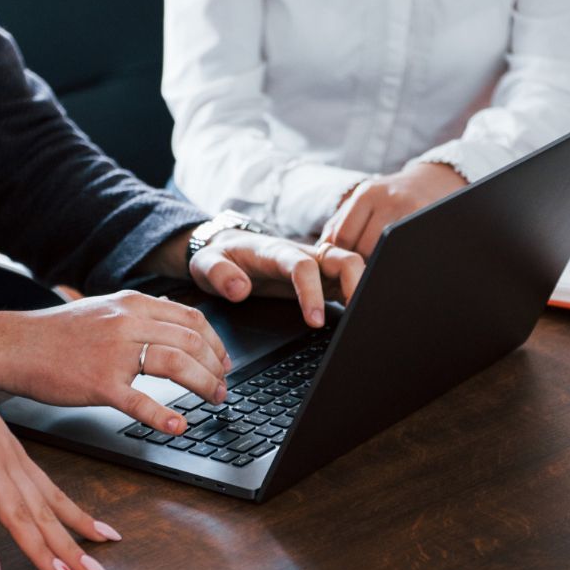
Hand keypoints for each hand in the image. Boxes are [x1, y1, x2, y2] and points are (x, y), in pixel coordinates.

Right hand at [0, 292, 230, 434]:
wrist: (14, 346)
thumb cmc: (56, 334)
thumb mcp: (103, 310)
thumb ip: (139, 315)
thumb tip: (175, 322)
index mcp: (132, 304)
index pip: (192, 318)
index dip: (216, 342)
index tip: (224, 362)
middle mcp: (127, 323)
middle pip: (191, 340)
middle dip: (217, 367)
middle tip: (223, 387)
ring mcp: (114, 352)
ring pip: (176, 363)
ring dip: (203, 384)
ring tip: (213, 400)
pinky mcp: (99, 383)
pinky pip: (140, 401)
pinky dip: (165, 415)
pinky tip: (179, 425)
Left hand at [189, 231, 363, 327]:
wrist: (224, 248)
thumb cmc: (218, 256)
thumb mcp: (205, 264)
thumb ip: (218, 274)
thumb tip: (239, 290)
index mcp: (274, 251)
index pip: (303, 266)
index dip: (312, 292)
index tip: (315, 321)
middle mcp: (301, 254)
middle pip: (342, 258)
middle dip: (357, 283)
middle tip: (359, 316)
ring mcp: (314, 264)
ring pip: (351, 267)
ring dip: (363, 288)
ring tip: (364, 319)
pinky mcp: (319, 277)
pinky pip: (345, 282)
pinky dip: (356, 296)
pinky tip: (358, 317)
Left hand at [320, 162, 466, 257]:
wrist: (433, 182)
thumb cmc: (390, 199)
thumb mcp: (364, 202)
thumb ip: (339, 223)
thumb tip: (321, 251)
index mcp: (366, 194)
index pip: (343, 236)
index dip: (340, 257)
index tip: (341, 269)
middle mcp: (387, 198)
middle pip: (363, 246)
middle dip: (359, 264)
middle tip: (360, 275)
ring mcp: (410, 208)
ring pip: (384, 251)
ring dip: (378, 265)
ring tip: (378, 270)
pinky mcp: (428, 218)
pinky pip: (406, 250)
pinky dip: (398, 259)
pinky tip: (397, 261)